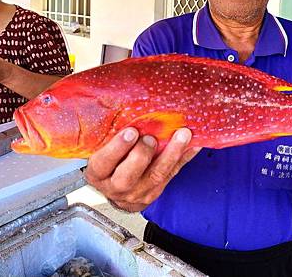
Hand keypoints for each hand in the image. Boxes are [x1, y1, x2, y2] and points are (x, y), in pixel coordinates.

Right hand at [84, 127, 200, 211]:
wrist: (116, 189)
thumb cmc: (107, 161)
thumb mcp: (99, 149)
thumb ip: (105, 132)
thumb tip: (112, 98)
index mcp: (98, 173)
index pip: (103, 162)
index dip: (117, 148)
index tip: (130, 132)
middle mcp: (116, 186)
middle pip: (127, 177)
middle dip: (141, 155)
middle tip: (151, 138)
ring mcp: (137, 192)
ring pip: (155, 175)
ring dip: (171, 154)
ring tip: (182, 135)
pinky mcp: (155, 192)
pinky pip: (172, 174)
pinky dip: (183, 158)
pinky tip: (193, 145)